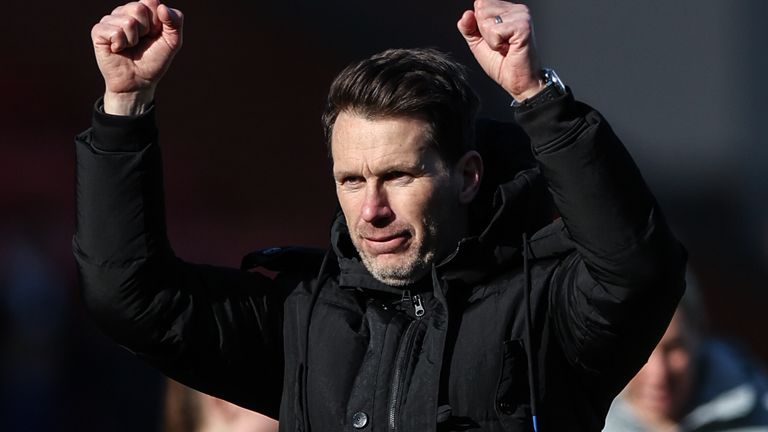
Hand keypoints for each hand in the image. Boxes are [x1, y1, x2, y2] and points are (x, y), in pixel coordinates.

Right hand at [91, 0, 182, 114]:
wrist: (139, 82)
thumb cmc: (154, 61)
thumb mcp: (172, 42)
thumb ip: (175, 22)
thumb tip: (162, 7)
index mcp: (143, 11)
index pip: (151, 0)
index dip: (157, 20)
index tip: (155, 34)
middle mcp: (125, 12)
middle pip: (138, 7)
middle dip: (145, 29)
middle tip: (142, 41)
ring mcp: (111, 20)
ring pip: (127, 21)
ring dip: (133, 39)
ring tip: (130, 47)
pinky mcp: (98, 32)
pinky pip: (113, 31)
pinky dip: (120, 44)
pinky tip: (118, 49)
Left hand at [457, 0, 543, 101]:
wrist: (519, 82)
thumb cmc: (503, 64)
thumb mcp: (478, 43)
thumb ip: (468, 28)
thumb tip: (466, 15)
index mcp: (507, 10)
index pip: (480, 3)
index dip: (478, 24)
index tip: (494, 38)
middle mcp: (516, 9)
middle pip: (481, 8)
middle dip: (483, 32)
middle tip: (500, 44)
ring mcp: (521, 16)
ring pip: (486, 20)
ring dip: (490, 40)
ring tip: (505, 47)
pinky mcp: (523, 26)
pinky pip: (494, 31)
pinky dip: (496, 44)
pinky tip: (509, 48)